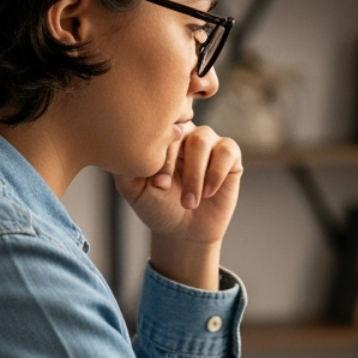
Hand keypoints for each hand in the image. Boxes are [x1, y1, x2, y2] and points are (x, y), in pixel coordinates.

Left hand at [114, 123, 242, 288]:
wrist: (184, 231)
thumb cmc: (157, 206)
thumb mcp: (133, 188)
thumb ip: (127, 165)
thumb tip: (131, 145)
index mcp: (161, 136)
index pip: (159, 126)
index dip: (158, 152)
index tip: (155, 183)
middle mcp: (186, 132)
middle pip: (180, 130)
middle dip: (171, 163)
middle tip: (165, 190)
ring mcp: (209, 142)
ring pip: (202, 140)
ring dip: (194, 175)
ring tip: (189, 202)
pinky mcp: (230, 156)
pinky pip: (227, 151)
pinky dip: (215, 174)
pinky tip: (207, 193)